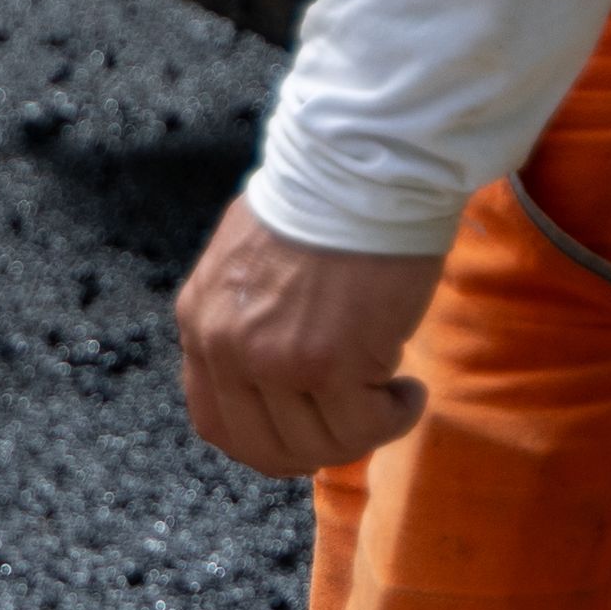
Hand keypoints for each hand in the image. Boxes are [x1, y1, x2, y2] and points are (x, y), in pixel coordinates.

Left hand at [175, 195, 446, 477]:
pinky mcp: (329, 363)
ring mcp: (274, 359)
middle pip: (267, 447)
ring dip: (365, 431)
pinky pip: (364, 426)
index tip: (307, 436)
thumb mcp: (252, 261)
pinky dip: (395, 418)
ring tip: (394, 396)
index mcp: (200, 321)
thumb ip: (249, 318)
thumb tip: (278, 374)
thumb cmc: (327, 200)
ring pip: (319, 445)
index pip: (216, 421)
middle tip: (361, 420)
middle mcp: (226, 346)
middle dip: (321, 446)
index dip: (266, 443)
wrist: (366, 162)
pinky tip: (410, 390)